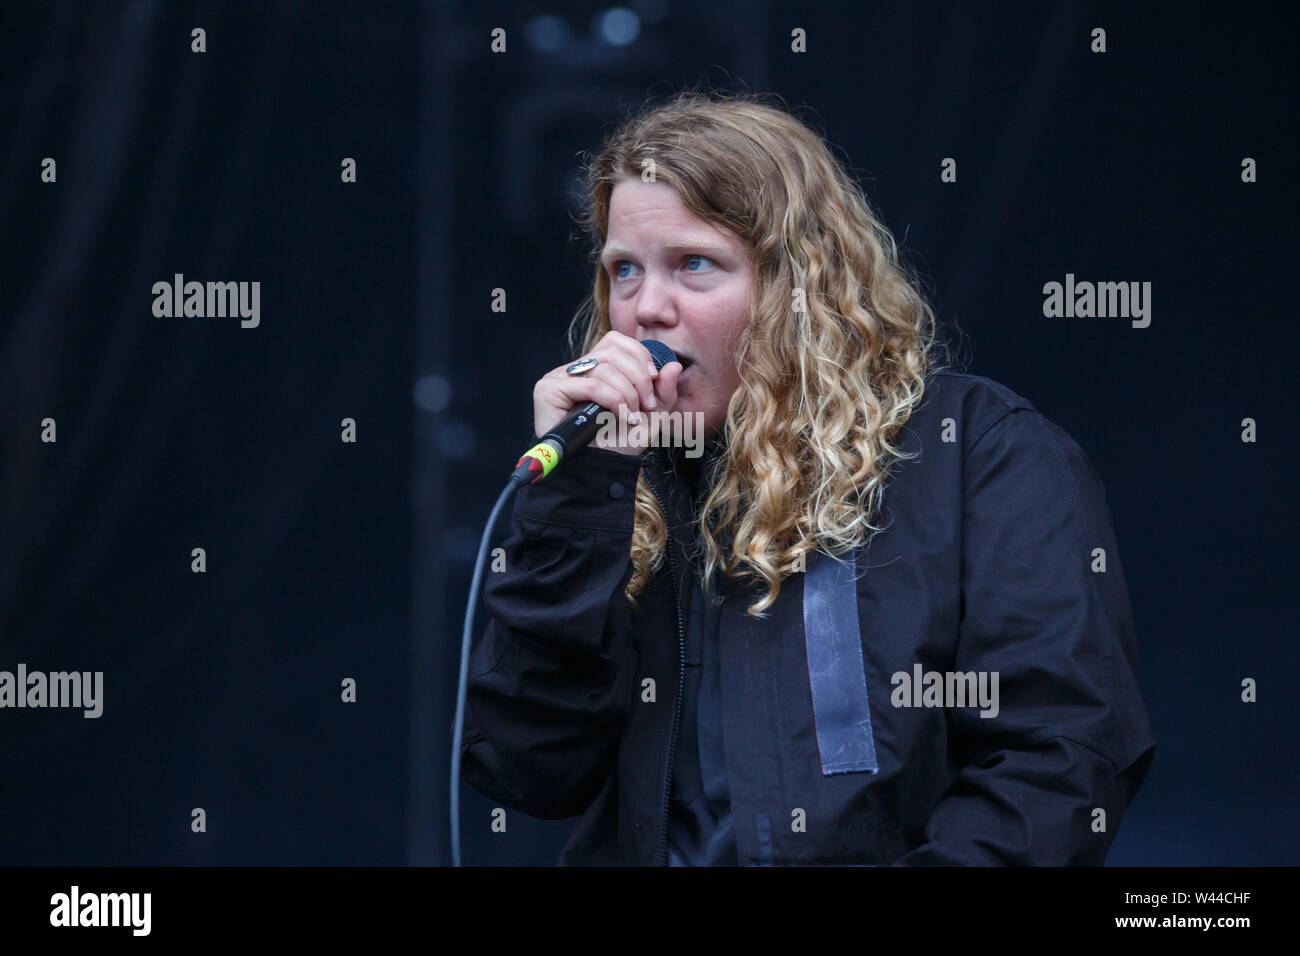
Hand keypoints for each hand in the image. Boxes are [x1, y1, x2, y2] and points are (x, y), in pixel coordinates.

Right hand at [533, 330, 684, 455]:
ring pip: (605, 367)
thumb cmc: (617, 446)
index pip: (616, 341)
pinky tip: (621, 418)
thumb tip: (675, 365)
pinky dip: (613, 401)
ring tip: (632, 417)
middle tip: (648, 406)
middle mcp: (575, 370)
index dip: (640, 356)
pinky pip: (591, 385)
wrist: (595, 473)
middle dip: (639, 378)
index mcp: (594, 369)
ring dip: (628, 394)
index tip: (654, 381)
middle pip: (613, 351)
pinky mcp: (548, 391)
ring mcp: (559, 378)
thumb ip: (665, 392)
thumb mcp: (650, 417)